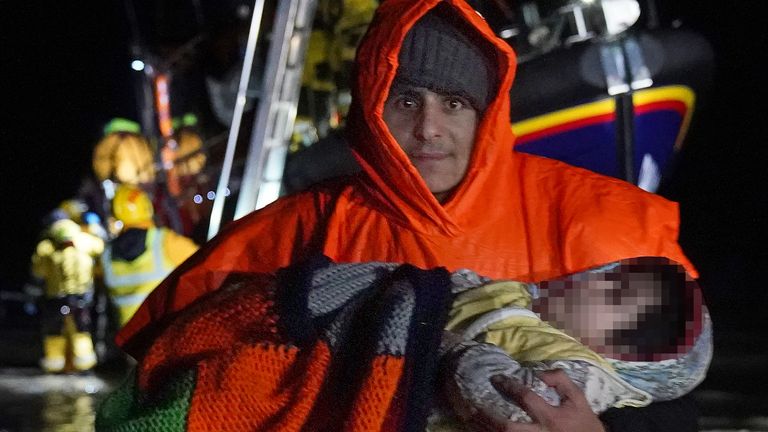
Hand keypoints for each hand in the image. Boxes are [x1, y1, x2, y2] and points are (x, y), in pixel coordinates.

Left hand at [479, 369, 605, 431]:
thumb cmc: (583, 422)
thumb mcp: (577, 397)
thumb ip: (561, 380)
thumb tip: (539, 373)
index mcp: (551, 418)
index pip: (525, 399)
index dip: (509, 387)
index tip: (496, 379)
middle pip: (507, 428)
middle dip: (488, 417)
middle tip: (473, 406)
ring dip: (485, 429)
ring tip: (470, 418)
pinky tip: (483, 429)